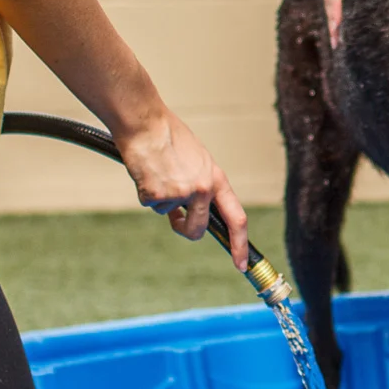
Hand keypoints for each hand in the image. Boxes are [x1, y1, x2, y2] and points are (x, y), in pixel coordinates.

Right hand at [116, 107, 249, 270]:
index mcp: (216, 179)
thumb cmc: (171, 138)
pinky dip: (147, 194)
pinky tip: (148, 173)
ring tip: (160, 176)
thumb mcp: (197, 161)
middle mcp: (202, 189)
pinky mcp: (157, 195)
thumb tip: (196, 211)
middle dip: (185, 229)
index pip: (236, 218)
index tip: (242, 264)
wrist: (146, 124)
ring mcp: (180, 193)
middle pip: (198, 230)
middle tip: (176, 219)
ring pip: (170, 217)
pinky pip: (151, 206)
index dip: (240, 244)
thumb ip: (201, 184)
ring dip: (163, 204)